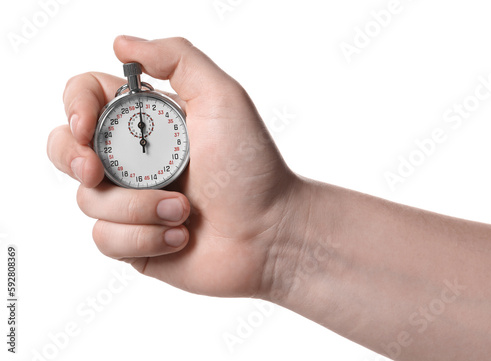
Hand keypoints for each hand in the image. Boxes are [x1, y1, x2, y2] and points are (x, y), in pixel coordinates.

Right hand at [47, 36, 301, 298]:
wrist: (269, 232)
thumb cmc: (250, 166)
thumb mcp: (221, 97)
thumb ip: (176, 59)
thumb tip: (121, 43)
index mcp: (148, 121)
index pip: (86, 98)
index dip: (74, 107)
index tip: (87, 126)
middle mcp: (133, 159)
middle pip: (66, 147)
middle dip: (72, 158)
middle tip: (96, 172)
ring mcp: (131, 201)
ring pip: (88, 200)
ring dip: (138, 208)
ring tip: (185, 211)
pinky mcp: (133, 241)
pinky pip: (107, 239)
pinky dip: (144, 239)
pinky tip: (180, 236)